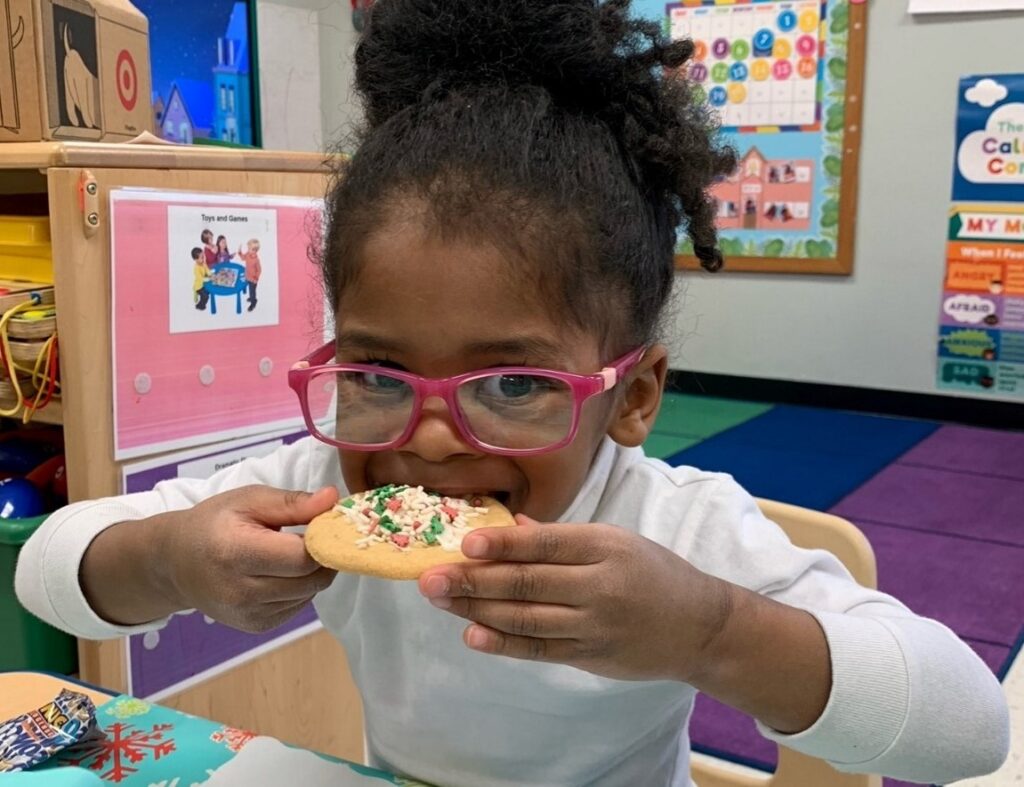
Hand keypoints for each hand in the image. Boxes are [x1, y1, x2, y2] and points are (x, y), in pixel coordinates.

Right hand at [155, 486, 338, 632]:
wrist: (175, 563)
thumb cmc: (213, 523)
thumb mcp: (249, 500)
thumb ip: (293, 502)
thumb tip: (333, 499)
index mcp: (237, 554)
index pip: (303, 557)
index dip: (322, 540)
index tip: (322, 525)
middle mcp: (242, 592)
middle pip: (311, 579)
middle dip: (323, 557)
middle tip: (311, 537)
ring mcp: (249, 614)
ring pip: (310, 594)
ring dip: (312, 573)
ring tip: (289, 554)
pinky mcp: (256, 626)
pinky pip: (298, 606)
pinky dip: (300, 588)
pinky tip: (280, 573)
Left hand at [418, 516, 735, 681]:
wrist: (698, 626)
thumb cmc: (651, 573)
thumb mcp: (616, 541)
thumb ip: (561, 538)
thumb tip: (510, 528)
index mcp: (605, 546)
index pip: (546, 545)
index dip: (504, 545)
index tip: (465, 543)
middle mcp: (599, 585)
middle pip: (528, 583)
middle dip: (475, 579)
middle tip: (431, 578)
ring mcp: (593, 625)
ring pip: (526, 618)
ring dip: (478, 609)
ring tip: (441, 600)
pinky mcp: (589, 656)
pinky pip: (538, 649)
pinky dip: (503, 643)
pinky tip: (473, 634)